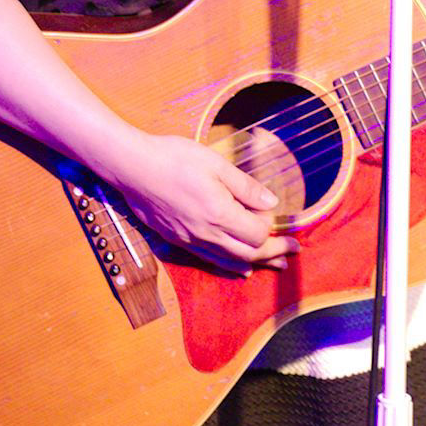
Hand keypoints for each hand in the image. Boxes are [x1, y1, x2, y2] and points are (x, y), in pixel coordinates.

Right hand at [106, 130, 299, 275]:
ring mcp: (190, 240)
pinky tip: (240, 267)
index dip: (274, 231)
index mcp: (219, 213)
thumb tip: (272, 204)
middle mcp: (206, 233)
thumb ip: (246, 187)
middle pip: (248, 254)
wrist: (133, 167)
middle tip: (292, 252)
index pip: (258, 234)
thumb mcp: (217, 164)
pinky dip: (230, 265)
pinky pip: (210, 260)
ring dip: (255, 263)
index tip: (284, 224)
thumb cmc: (175, 159)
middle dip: (274, 254)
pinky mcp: (178, 240)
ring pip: (229, 262)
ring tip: (274, 264)